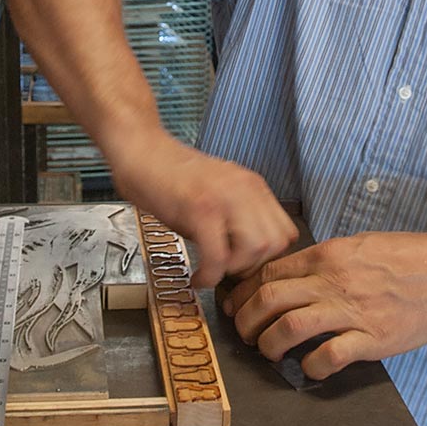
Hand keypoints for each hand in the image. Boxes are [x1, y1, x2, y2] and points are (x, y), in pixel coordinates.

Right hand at [106, 130, 295, 288]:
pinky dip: (209, 275)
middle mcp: (244, 189)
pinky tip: (198, 276)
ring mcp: (224, 197)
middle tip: (228, 270)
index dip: (268, 256)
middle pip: (276, 243)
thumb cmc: (170, 176)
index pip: (286, 232)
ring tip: (213, 269)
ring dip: (233, 270)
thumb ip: (235, 221)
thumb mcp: (215, 195)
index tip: (245, 265)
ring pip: (254, 249)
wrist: (140, 150)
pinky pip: (218, 255)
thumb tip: (243, 260)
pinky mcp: (199, 208)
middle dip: (252, 266)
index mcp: (252, 186)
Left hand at [219, 232, 426, 379]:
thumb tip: (291, 277)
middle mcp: (334, 281)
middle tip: (246, 334)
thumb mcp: (359, 246)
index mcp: (328, 256)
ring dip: (269, 344)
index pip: (269, 273)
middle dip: (246, 320)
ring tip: (269, 352)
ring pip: (290, 327)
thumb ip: (325, 261)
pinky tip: (311, 368)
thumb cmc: (408, 257)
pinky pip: (329, 356)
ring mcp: (353, 311)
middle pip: (269, 300)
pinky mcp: (373, 338)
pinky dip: (312, 367)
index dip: (245, 293)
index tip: (237, 307)